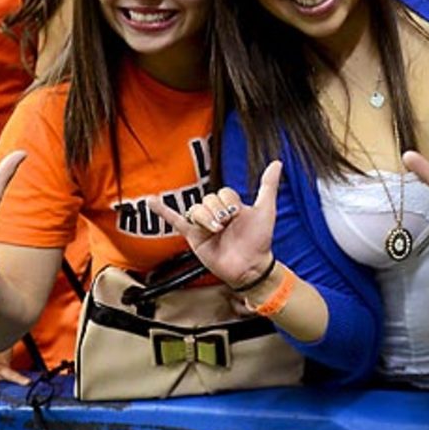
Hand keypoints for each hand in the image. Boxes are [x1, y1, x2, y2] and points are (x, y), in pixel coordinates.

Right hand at [149, 162, 281, 289]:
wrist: (249, 267)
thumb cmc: (259, 240)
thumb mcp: (265, 210)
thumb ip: (268, 186)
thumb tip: (277, 163)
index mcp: (231, 205)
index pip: (222, 192)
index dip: (229, 202)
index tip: (238, 215)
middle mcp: (216, 213)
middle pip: (208, 199)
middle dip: (217, 211)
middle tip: (226, 225)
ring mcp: (203, 224)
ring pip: (195, 209)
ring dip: (205, 219)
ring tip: (216, 231)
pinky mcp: (193, 236)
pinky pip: (176, 220)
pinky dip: (163, 211)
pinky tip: (152, 201)